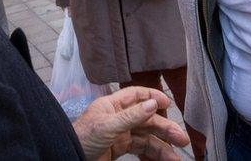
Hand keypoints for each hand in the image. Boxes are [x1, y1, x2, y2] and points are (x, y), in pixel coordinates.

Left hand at [72, 86, 189, 160]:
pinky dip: (154, 154)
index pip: (136, 95)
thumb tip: (153, 104)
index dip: (152, 96)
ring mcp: (120, 133)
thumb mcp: (107, 126)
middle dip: (165, 128)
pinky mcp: (120, 148)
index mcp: (113, 105)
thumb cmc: (82, 138)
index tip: (168, 103)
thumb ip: (131, 116)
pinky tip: (165, 159)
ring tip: (176, 158)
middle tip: (181, 139)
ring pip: (147, 137)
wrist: (69, 156)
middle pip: (147, 119)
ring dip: (163, 146)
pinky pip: (141, 149)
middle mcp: (119, 117)